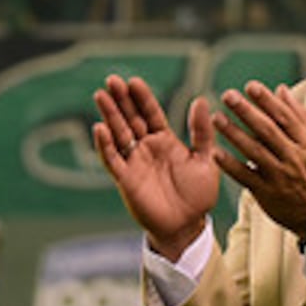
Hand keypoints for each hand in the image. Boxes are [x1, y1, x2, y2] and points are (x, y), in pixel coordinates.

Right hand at [92, 75, 218, 258]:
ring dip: (109, 115)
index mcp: (165, 140)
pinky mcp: (125, 178)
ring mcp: (134, 162)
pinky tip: (99, 128)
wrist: (187, 226)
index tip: (134, 81)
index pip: (150, 113)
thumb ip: (201, 132)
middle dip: (121, 99)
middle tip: (112, 80)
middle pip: (130, 118)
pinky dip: (105, 144)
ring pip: (118, 133)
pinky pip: (113, 159)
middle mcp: (146, 148)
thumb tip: (201, 100)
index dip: (142, 97)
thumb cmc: (198, 195)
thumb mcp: (205, 159)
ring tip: (100, 95)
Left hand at [212, 81, 305, 236]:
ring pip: (255, 151)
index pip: (285, 117)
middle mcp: (293, 157)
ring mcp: (279, 176)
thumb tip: (282, 90)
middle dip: (247, 111)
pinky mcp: (267, 193)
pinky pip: (246, 177)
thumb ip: (299, 116)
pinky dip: (231, 165)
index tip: (251, 86)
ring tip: (217, 119)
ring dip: (234, 134)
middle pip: (268, 131)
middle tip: (229, 96)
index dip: (267, 101)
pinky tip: (215, 153)